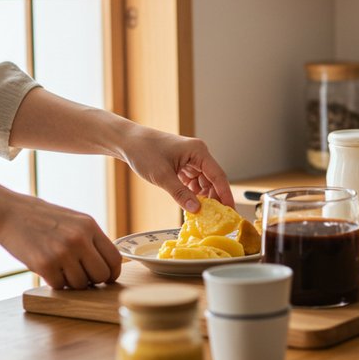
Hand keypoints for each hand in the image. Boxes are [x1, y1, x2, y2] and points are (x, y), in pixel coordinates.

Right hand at [0, 194, 121, 288]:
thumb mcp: (74, 222)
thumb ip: (91, 240)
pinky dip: (54, 282)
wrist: (9, 213)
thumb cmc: (42, 220)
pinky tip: (48, 270)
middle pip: (101, 275)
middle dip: (92, 281)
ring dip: (71, 282)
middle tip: (80, 276)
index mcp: (90, 227)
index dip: (111, 273)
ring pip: (80, 284)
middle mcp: (79, 239)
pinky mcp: (44, 264)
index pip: (114, 258)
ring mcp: (62, 252)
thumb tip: (107, 265)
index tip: (106, 278)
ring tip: (60, 269)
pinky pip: (59, 285)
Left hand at [118, 127, 233, 211]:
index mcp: (198, 152)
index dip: (226, 195)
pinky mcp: (183, 165)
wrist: (128, 142)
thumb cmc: (144, 152)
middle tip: (216, 218)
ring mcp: (191, 159)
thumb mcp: (162, 176)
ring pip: (204, 182)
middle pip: (213, 180)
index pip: (219, 176)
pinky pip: (193, 182)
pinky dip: (193, 193)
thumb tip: (196, 210)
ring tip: (203, 214)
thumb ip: (180, 193)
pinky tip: (191, 204)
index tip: (231, 211)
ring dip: (203, 197)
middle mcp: (198, 154)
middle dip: (214, 198)